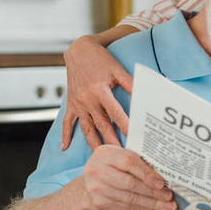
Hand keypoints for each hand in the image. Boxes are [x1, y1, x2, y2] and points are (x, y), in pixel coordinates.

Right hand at [62, 35, 133, 149]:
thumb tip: (146, 94)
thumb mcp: (117, 69)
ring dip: (93, 143)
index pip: (115, 112)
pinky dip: (65, 135)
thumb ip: (131, 83)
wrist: (78, 51)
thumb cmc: (101, 59)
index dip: (124, 125)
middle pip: (101, 125)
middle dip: (111, 141)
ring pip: (86, 128)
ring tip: (101, 158)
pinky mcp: (71, 104)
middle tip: (121, 155)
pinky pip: (67, 122)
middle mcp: (87, 99)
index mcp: (99, 90)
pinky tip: (64, 147)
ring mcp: (77, 103)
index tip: (133, 137)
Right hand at [82, 145, 174, 209]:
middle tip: (169, 196)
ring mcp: (97, 188)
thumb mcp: (121, 157)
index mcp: (105, 153)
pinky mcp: (100, 203)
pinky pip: (127, 208)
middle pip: (130, 183)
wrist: (92, 184)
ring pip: (130, 198)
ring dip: (152, 204)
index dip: (147, 173)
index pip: (129, 162)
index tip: (161, 183)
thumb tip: (166, 173)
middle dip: (152, 192)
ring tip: (168, 206)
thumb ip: (138, 161)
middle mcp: (97, 170)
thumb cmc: (113, 167)